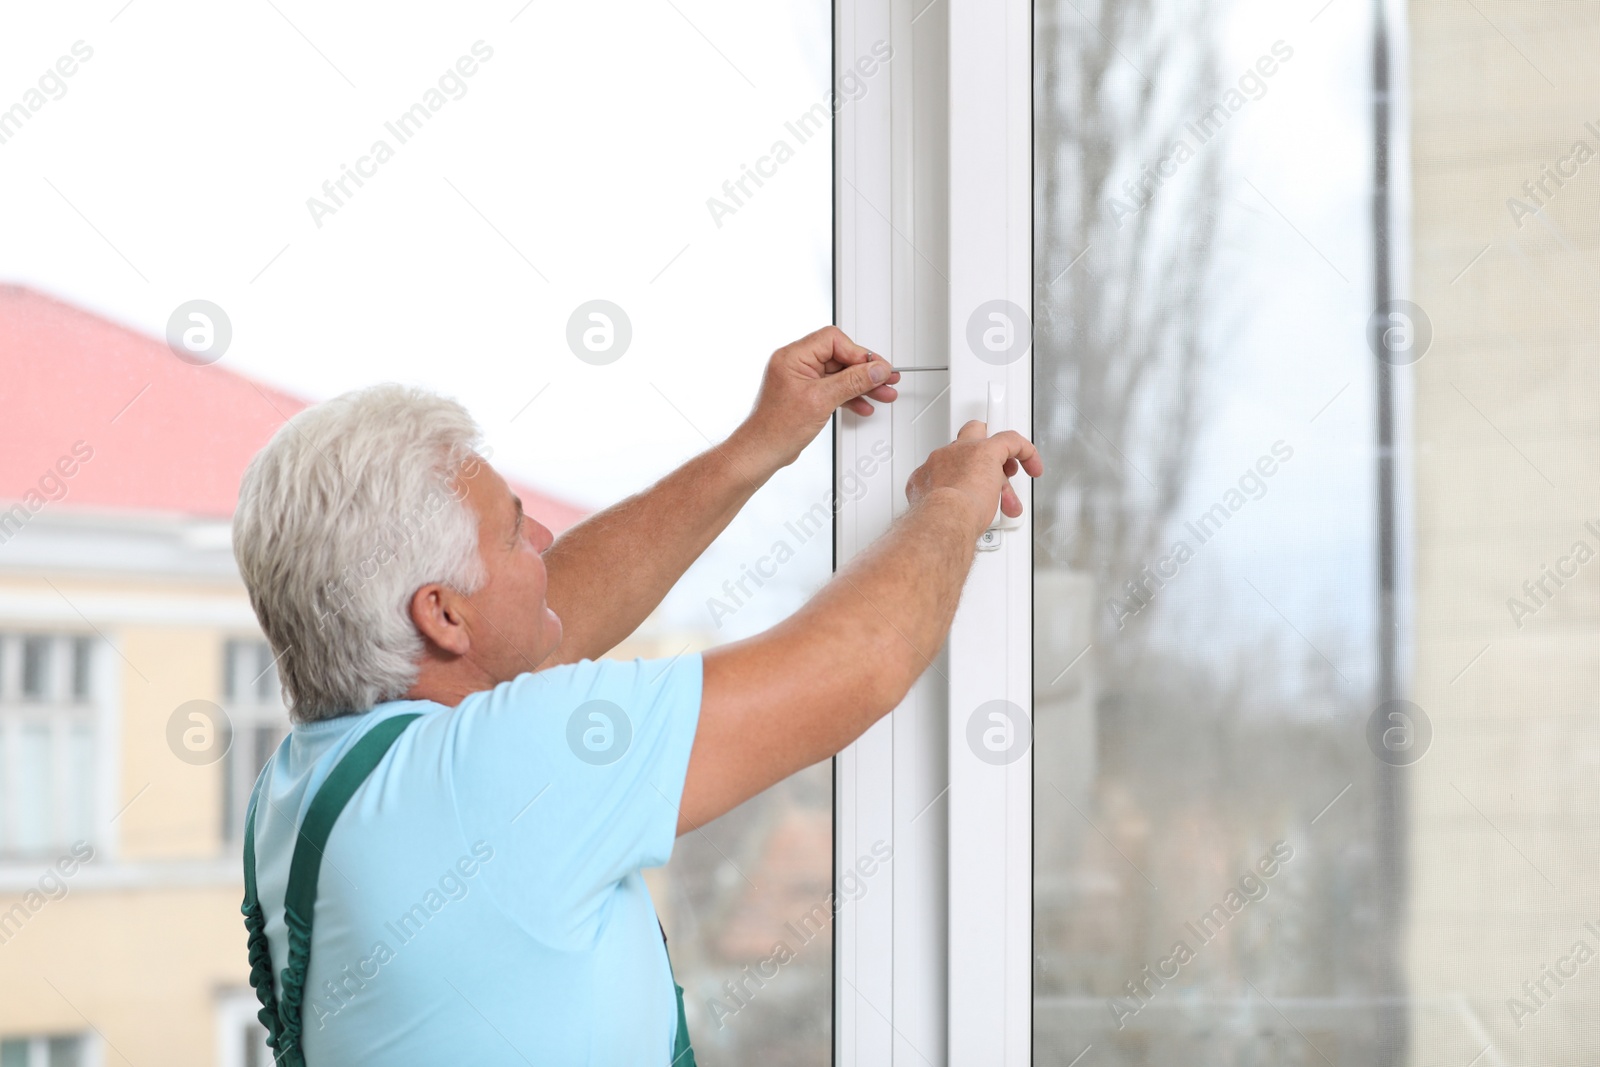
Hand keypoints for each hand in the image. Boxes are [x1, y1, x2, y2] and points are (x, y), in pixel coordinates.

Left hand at [737, 326, 900, 467]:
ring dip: (861, 384)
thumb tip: (876, 370)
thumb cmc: (776, 428)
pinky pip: (833, 388)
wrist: (762, 452)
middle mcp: (795, 364)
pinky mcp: (806, 394)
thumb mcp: (821, 401)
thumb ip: (852, 382)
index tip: (877, 367)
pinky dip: (849, 395)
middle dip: (864, 370)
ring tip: (882, 393)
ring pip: (839, 374)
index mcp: (793, 356)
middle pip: (839, 356)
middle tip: (885, 379)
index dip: (858, 353)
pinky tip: (863, 404)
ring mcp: (801, 379)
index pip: (833, 340)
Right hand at [906, 420, 1043, 534]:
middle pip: (966, 447)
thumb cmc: (941, 522)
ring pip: (988, 444)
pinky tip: (1032, 465)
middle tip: (993, 486)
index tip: (967, 484)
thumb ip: (948, 511)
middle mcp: (943, 458)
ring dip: (1001, 468)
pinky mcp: (988, 450)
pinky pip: (1010, 440)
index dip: (961, 472)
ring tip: (1010, 492)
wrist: (945, 518)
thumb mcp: (939, 516)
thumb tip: (961, 521)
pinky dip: (1024, 451)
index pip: (945, 464)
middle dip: (981, 466)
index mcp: (928, 475)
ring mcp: (964, 451)